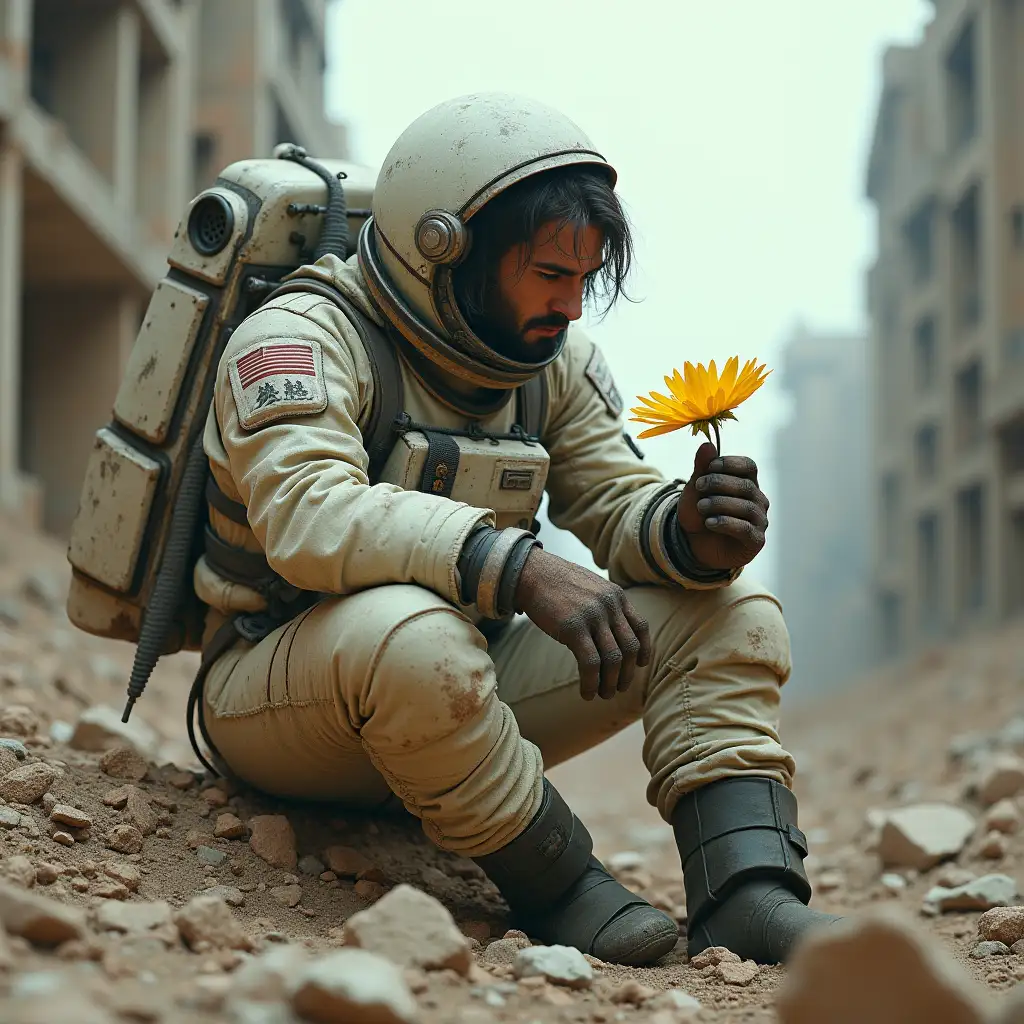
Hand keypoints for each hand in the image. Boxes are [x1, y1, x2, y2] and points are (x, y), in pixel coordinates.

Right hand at [514, 548, 650, 701]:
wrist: (531, 572)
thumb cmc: (556, 583)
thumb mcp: (590, 587)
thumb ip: (604, 604)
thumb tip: (610, 629)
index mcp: (616, 596)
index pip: (641, 627)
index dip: (644, 650)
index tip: (639, 664)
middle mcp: (609, 606)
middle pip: (630, 648)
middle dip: (627, 673)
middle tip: (620, 688)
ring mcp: (593, 617)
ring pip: (613, 659)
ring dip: (611, 683)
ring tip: (604, 695)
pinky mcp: (573, 629)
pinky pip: (590, 664)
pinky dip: (591, 683)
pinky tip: (586, 693)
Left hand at [676, 441, 768, 570]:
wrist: (694, 544)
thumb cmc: (699, 513)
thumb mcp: (695, 489)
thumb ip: (701, 468)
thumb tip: (707, 445)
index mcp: (747, 483)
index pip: (749, 466)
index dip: (729, 464)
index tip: (708, 467)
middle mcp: (758, 500)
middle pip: (746, 485)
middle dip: (719, 483)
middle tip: (698, 486)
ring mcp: (759, 521)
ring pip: (746, 507)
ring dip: (720, 504)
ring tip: (701, 507)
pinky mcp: (755, 541)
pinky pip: (745, 529)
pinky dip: (725, 523)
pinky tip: (709, 522)